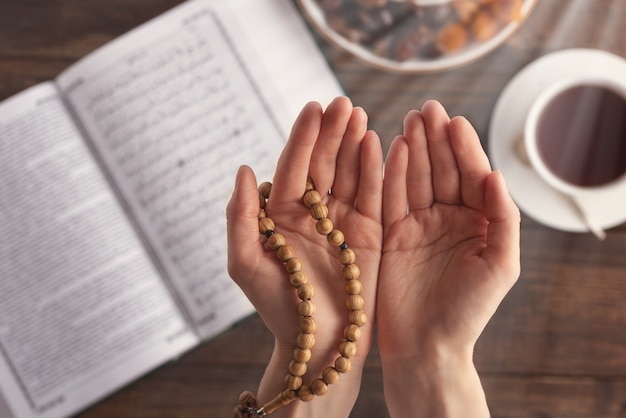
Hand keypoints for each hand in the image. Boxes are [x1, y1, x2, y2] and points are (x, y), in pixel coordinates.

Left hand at [227, 97, 382, 416]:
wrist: (318, 343)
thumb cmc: (276, 306)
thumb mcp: (246, 262)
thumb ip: (240, 216)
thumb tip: (244, 168)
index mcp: (281, 214)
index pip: (293, 166)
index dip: (303, 137)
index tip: (314, 107)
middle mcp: (312, 212)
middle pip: (323, 162)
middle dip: (332, 131)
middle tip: (344, 103)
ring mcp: (342, 220)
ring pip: (348, 172)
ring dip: (354, 142)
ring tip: (360, 115)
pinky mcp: (369, 232)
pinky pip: (373, 194)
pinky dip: (375, 169)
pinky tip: (378, 143)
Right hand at [377, 100, 519, 417]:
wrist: (426, 346)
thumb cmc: (468, 312)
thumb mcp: (500, 264)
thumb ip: (502, 218)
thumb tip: (495, 174)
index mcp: (478, 222)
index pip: (471, 175)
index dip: (463, 147)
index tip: (453, 121)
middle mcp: (448, 219)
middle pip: (442, 169)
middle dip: (436, 139)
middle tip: (426, 109)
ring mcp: (418, 225)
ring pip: (415, 178)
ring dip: (412, 148)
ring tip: (409, 121)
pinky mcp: (390, 234)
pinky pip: (390, 197)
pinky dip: (389, 173)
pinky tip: (389, 148)